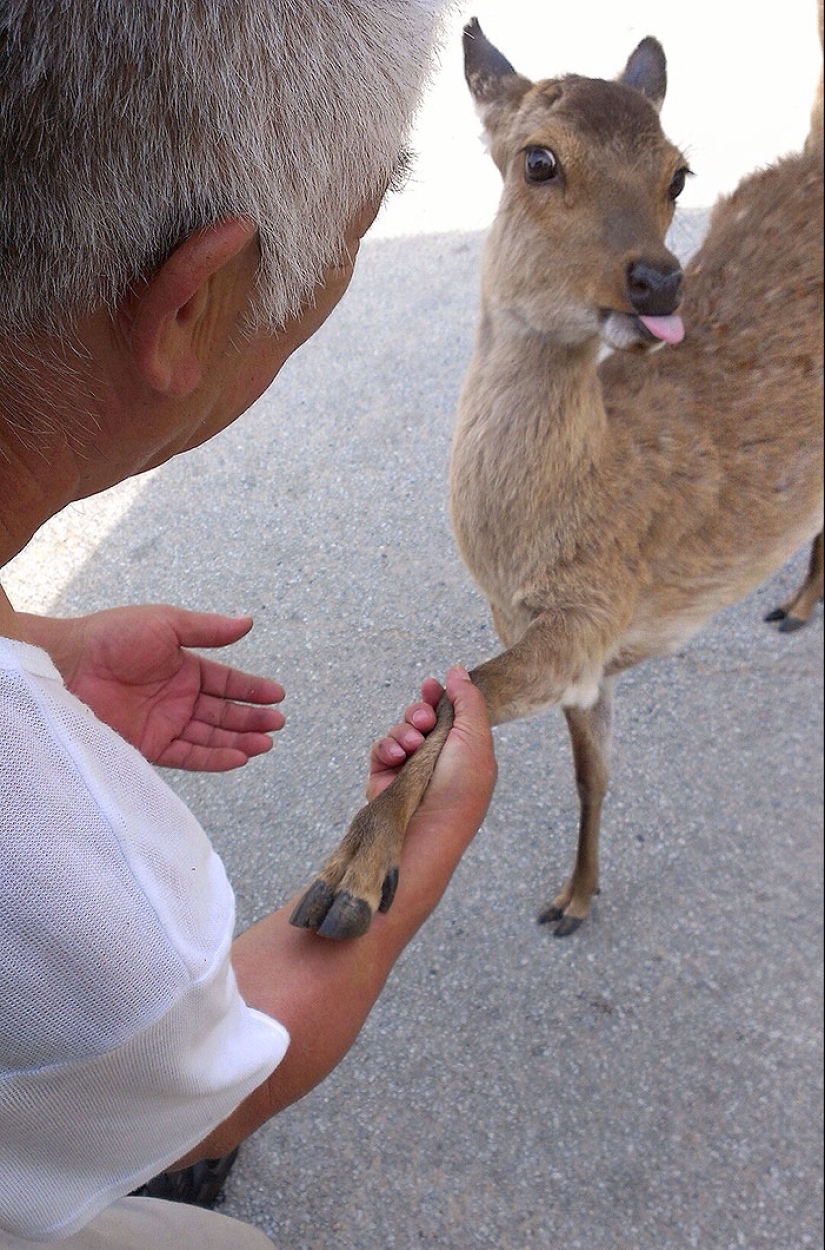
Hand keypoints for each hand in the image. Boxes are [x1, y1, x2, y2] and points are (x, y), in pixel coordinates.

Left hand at [20, 605, 283, 770]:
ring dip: (240, 740)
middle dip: (252, 718)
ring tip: (266, 743)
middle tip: (277, 723)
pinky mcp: (150, 745)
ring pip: (212, 736)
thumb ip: (209, 629)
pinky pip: (190, 755)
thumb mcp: (167, 624)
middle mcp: (178, 697)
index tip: (278, 696)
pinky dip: (215, 757)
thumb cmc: (112, 637)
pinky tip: (238, 756)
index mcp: (184, 667)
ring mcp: (165, 722)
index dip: (252, 689)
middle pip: (224, 713)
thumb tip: (248, 622)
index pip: (227, 682)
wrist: (69, 665)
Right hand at [368, 665, 496, 851]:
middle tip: (424, 720)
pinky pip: (380, 748)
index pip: (448, 714)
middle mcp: (436, 759)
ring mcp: (409, 768)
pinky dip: (387, 747)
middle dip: (420, 712)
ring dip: (405, 731)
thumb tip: (457, 670)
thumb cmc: (460, 787)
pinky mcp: (384, 777)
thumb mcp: (475, 737)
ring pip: (399, 730)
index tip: (432, 684)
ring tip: (413, 744)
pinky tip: (397, 756)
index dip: (438, 696)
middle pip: (420, 717)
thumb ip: (467, 700)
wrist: (429, 827)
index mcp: (463, 751)